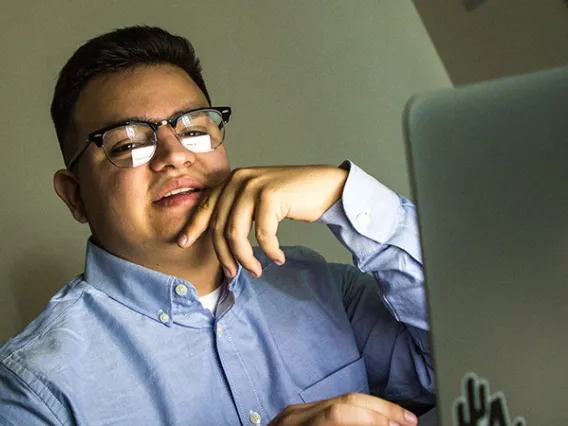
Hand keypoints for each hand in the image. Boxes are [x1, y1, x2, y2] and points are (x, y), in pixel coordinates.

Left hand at [178, 165, 347, 277]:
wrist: (326, 186)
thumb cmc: (293, 197)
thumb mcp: (259, 199)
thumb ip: (238, 208)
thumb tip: (218, 235)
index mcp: (233, 179)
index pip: (206, 205)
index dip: (193, 226)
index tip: (183, 243)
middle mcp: (239, 179)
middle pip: (220, 226)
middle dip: (225, 255)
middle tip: (233, 274)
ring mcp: (254, 186)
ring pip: (237, 234)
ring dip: (246, 258)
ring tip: (257, 271)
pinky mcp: (270, 196)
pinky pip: (262, 235)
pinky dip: (269, 251)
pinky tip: (277, 258)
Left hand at [268, 393, 418, 425]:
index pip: (341, 413)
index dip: (375, 418)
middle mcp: (295, 415)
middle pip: (345, 400)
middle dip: (382, 410)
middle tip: (408, 422)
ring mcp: (294, 413)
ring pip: (341, 400)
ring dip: (372, 409)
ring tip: (397, 420)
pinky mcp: (295, 414)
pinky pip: (331, 406)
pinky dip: (355, 412)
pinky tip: (371, 419)